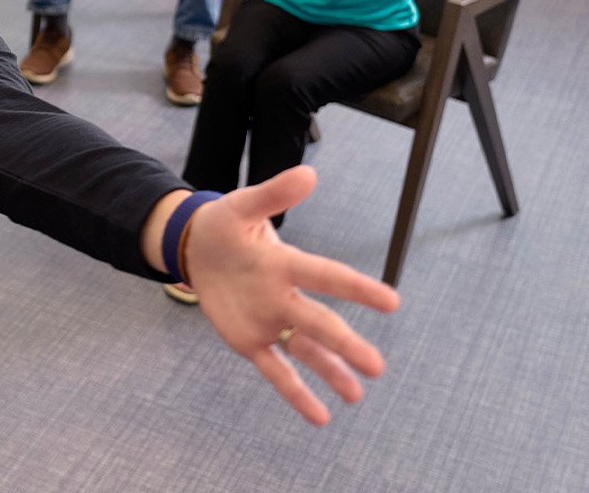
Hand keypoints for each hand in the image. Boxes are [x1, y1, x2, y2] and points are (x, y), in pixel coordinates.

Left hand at [185, 167, 401, 424]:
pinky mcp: (249, 340)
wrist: (197, 247)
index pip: (325, 276)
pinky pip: (275, 370)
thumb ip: (273, 193)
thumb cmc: (225, 225)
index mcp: (284, 264)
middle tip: (377, 367)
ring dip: (330, 373)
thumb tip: (308, 172)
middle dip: (346, 345)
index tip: (391, 302)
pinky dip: (294, 392)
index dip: (355, 288)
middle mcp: (284, 297)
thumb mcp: (242, 205)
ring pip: (305, 352)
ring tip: (357, 395)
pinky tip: (320, 416)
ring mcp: (269, 321)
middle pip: (319, 323)